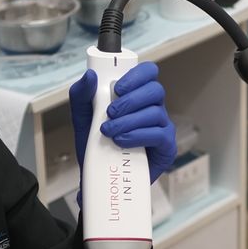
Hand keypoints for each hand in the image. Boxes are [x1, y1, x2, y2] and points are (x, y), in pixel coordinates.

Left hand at [71, 62, 177, 180]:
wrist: (98, 175)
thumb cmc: (96, 144)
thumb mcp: (82, 118)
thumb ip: (81, 95)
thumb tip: (90, 75)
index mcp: (137, 95)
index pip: (148, 72)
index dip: (136, 76)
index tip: (117, 88)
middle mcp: (153, 108)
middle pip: (155, 90)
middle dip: (131, 100)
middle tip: (110, 113)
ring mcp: (162, 127)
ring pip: (155, 113)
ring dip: (129, 121)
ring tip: (109, 131)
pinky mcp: (166, 147)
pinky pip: (159, 135)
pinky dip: (137, 136)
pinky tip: (122, 141)